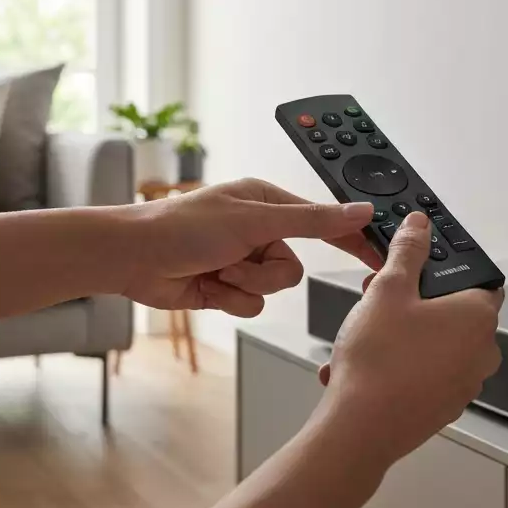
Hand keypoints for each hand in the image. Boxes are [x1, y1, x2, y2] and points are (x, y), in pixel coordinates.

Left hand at [120, 179, 380, 315]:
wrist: (132, 258)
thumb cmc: (184, 227)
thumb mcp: (256, 219)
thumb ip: (313, 220)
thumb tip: (360, 210)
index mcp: (268, 203)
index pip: (322, 221)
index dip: (349, 238)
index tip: (375, 255)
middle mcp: (258, 230)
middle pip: (295, 264)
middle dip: (267, 270)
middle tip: (240, 261)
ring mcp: (243, 260)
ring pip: (276, 287)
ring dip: (247, 284)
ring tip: (217, 272)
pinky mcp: (227, 287)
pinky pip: (253, 304)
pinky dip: (232, 299)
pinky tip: (207, 285)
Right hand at [319, 211, 502, 463]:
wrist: (360, 430)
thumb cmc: (379, 359)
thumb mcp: (388, 289)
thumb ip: (407, 251)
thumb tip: (420, 226)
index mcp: (479, 317)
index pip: (480, 279)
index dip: (446, 269)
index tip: (417, 266)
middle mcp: (482, 351)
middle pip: (452, 311)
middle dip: (414, 300)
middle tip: (377, 296)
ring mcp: (465, 383)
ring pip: (435, 343)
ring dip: (402, 333)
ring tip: (363, 333)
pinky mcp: (444, 406)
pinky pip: (424, 373)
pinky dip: (399, 365)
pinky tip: (363, 365)